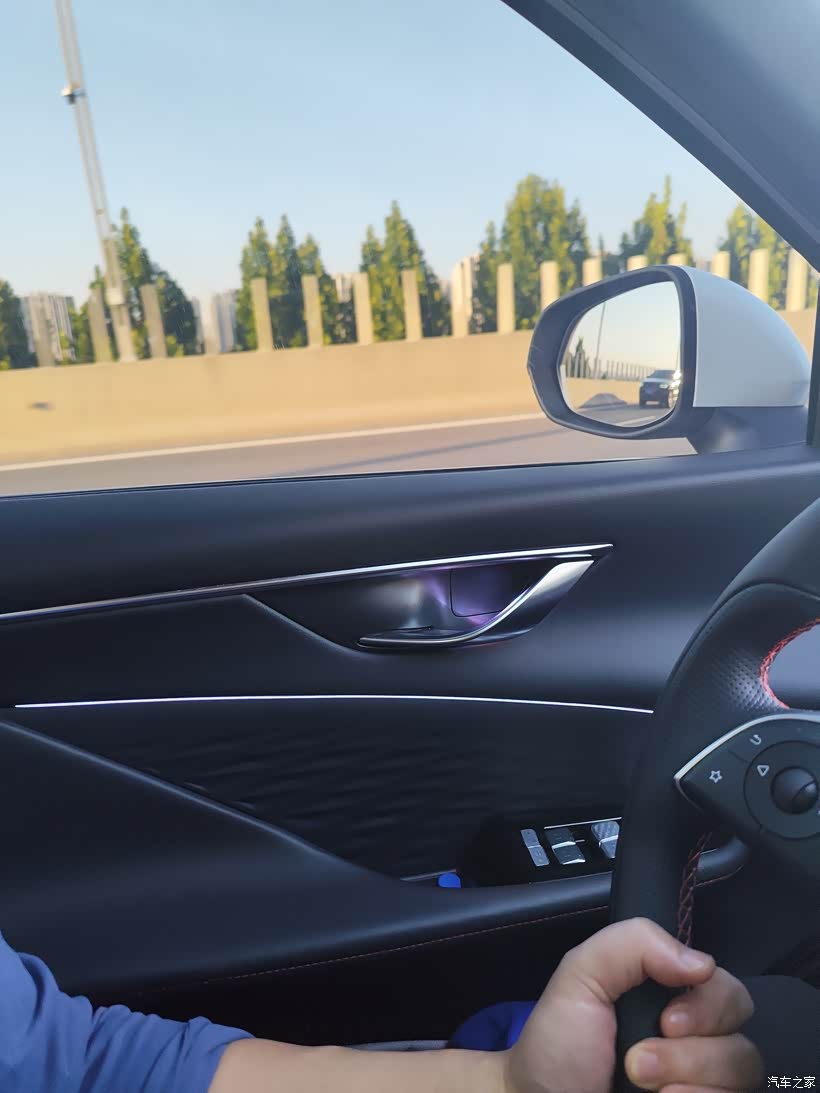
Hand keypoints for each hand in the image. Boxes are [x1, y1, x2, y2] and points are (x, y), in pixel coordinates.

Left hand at [503, 918, 762, 1092]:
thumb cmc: (557, 1045)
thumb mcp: (580, 975)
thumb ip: (632, 943)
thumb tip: (702, 963)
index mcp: (673, 1001)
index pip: (728, 990)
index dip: (709, 1003)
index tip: (665, 1019)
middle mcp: (696, 1045)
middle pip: (744, 1038)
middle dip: (693, 1050)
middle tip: (639, 1060)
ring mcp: (700, 1085)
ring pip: (743, 1075)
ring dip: (688, 1079)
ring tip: (640, 1085)